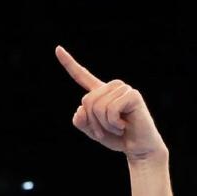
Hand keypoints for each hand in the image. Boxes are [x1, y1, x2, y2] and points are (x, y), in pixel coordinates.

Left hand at [57, 46, 166, 160]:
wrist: (138, 147)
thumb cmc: (117, 138)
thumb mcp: (93, 131)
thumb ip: (81, 121)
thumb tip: (80, 110)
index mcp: (100, 92)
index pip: (82, 75)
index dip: (69, 63)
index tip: (57, 49)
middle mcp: (111, 86)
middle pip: (86, 100)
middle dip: (93, 122)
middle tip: (108, 130)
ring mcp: (123, 89)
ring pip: (98, 107)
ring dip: (105, 125)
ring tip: (118, 127)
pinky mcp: (132, 95)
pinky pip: (111, 110)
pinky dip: (114, 124)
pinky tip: (124, 126)